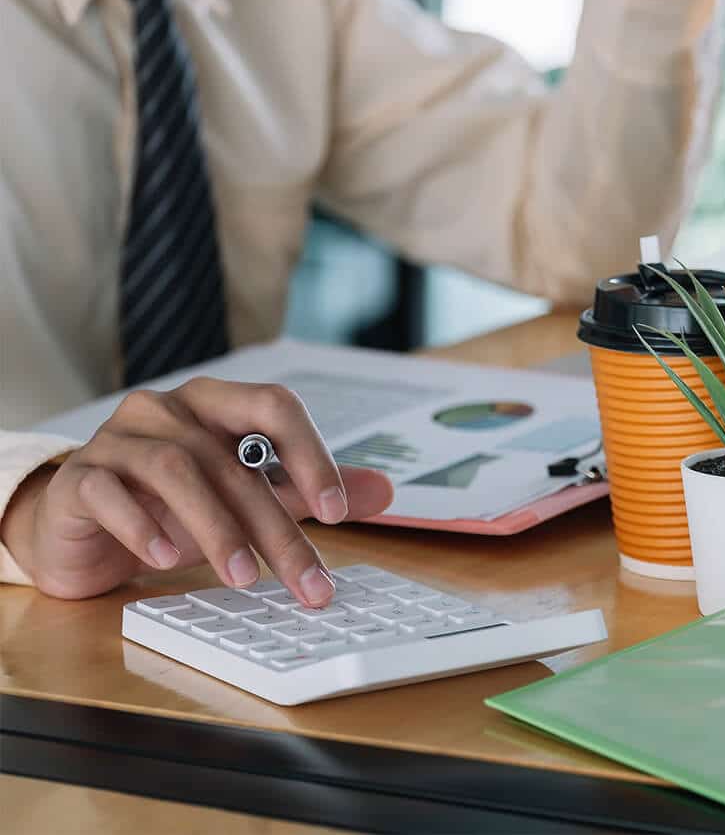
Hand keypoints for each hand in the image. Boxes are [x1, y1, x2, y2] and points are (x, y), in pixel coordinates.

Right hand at [0, 379, 392, 600]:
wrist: (81, 526)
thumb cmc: (169, 505)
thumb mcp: (245, 497)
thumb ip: (308, 491)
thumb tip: (384, 491)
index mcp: (215, 404)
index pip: (273, 406)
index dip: (310, 452)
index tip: (338, 512)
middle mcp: (168, 410)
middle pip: (232, 457)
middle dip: (275, 525)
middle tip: (308, 580)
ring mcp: (119, 438)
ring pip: (175, 468)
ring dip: (216, 527)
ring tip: (243, 578)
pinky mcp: (80, 477)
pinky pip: (109, 491)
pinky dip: (143, 524)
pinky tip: (168, 558)